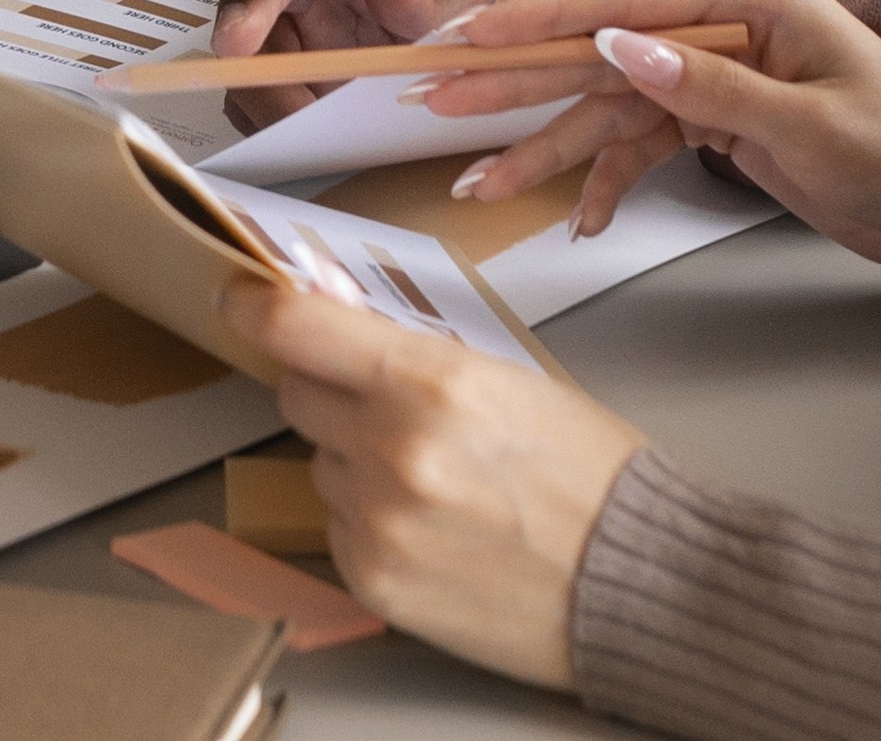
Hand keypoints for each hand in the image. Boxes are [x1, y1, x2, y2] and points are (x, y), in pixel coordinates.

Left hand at [215, 249, 644, 690]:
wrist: (642, 584)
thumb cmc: (594, 477)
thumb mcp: (509, 382)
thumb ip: (415, 356)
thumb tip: (340, 323)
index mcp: (431, 383)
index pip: (295, 326)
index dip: (255, 304)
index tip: (238, 296)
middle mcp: (391, 450)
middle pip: (298, 394)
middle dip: (333, 393)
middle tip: (391, 411)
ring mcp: (378, 521)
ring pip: (321, 465)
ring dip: (358, 464)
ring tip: (440, 487)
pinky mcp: (373, 580)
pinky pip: (338, 527)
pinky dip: (371, 523)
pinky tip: (435, 532)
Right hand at [431, 0, 880, 266]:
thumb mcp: (814, 125)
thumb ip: (713, 90)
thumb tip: (621, 47)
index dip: (543, 16)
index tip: (475, 33)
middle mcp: (722, 25)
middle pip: (600, 48)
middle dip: (518, 81)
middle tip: (440, 98)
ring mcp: (714, 73)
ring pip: (608, 106)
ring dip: (547, 146)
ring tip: (481, 182)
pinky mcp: (714, 119)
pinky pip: (641, 145)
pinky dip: (607, 179)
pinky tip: (575, 213)